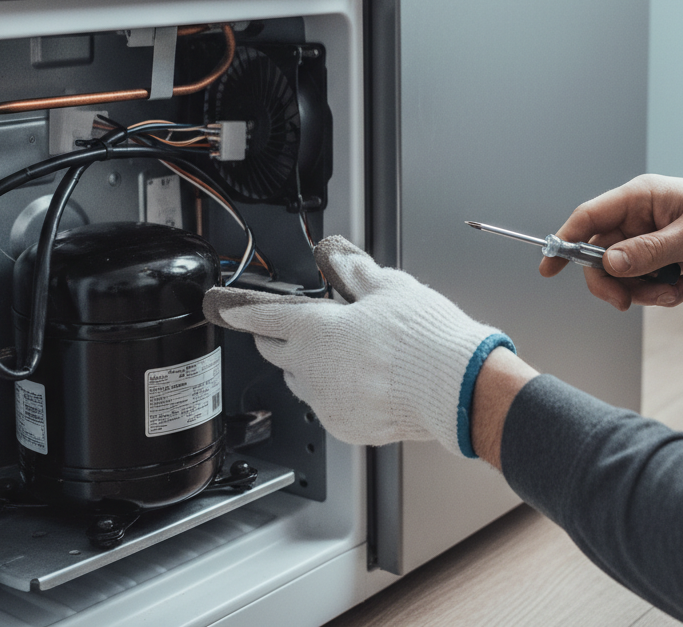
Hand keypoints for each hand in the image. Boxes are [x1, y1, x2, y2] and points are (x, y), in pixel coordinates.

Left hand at [203, 236, 514, 456]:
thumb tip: (334, 253)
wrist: (454, 386)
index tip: (229, 309)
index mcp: (314, 330)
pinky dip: (337, 392)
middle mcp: (311, 369)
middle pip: (276, 351)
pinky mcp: (347, 428)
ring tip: (345, 351)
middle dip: (278, 336)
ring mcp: (327, 403)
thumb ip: (352, 270)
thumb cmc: (422, 338)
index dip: (243, 311)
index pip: (264, 317)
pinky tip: (365, 380)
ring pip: (301, 381)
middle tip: (298, 324)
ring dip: (309, 365)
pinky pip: (329, 406)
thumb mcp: (387, 288)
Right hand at [539, 168, 682, 311]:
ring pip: (621, 275)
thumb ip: (649, 251)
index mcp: (638, 198)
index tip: (549, 268)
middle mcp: (636, 218)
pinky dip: (660, 292)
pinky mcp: (657, 256)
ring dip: (645, 292)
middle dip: (615, 283)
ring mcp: (646, 238)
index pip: (588, 218)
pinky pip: (641, 281)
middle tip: (630, 302)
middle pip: (599, 256)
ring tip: (678, 289)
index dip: (564, 241)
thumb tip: (609, 264)